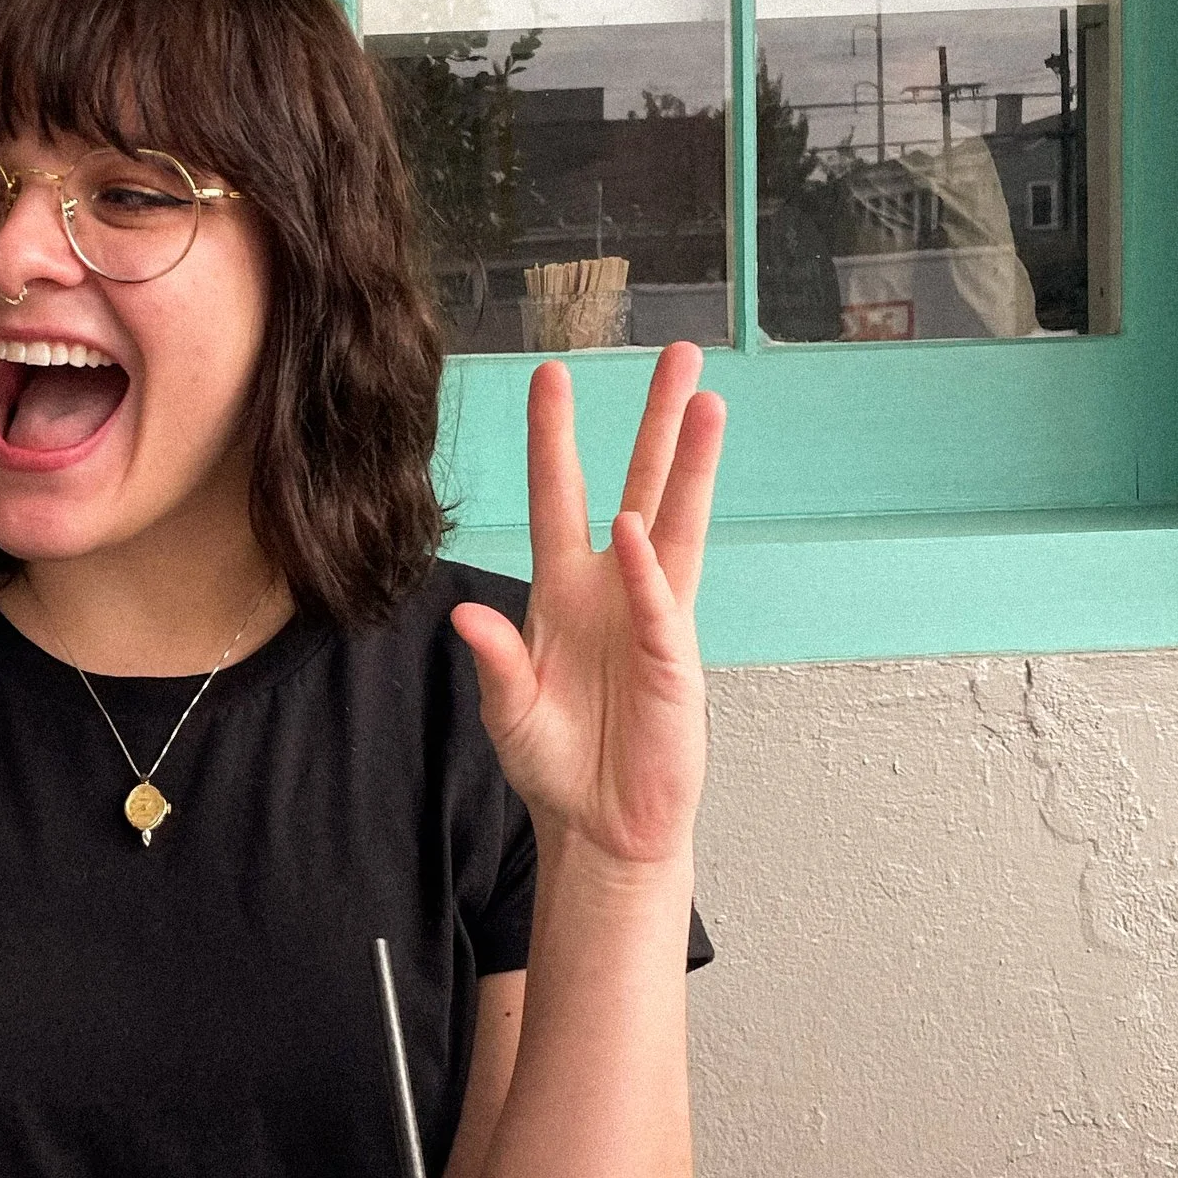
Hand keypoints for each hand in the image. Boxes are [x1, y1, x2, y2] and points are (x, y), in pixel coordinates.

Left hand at [450, 347, 724, 874]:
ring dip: (692, 464)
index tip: (550, 375)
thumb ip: (494, 662)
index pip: (557, 496)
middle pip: (640, 484)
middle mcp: (612, 588)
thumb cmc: (556, 763)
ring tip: (711, 404)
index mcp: (563, 591)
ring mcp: (650, 617)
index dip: (553, 438)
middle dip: (658, 420)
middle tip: (679, 353)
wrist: (600, 824)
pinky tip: (640, 529)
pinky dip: (647, 568)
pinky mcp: (672, 659)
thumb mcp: (509, 711)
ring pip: (675, 522)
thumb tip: (466, 614)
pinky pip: (658, 603)